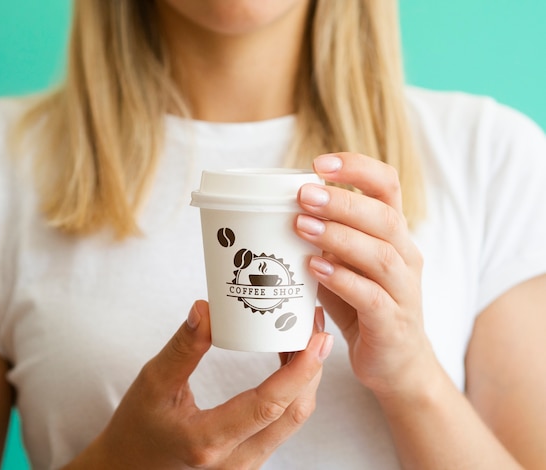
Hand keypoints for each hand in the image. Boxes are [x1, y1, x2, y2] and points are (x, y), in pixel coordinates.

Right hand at [68, 300, 332, 468]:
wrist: (129, 467)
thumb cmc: (137, 428)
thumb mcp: (152, 384)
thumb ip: (182, 348)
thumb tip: (206, 309)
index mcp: (208, 440)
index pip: (268, 406)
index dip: (299, 371)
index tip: (318, 339)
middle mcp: (235, 461)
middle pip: (293, 413)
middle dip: (311, 367)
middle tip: (315, 326)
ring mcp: (246, 464)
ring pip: (292, 420)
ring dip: (305, 378)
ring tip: (305, 336)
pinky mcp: (250, 457)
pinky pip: (283, 424)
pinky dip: (292, 391)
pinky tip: (289, 360)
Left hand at [295, 153, 436, 397]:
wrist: (396, 363)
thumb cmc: (363, 304)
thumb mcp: (344, 262)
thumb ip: (322, 238)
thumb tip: (273, 209)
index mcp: (393, 234)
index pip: (388, 186)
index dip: (358, 168)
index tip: (320, 163)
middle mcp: (405, 256)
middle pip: (384, 217)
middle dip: (342, 202)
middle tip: (303, 194)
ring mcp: (404, 290)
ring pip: (381, 254)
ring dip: (339, 237)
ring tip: (301, 226)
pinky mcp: (393, 322)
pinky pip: (372, 297)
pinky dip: (343, 280)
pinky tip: (315, 269)